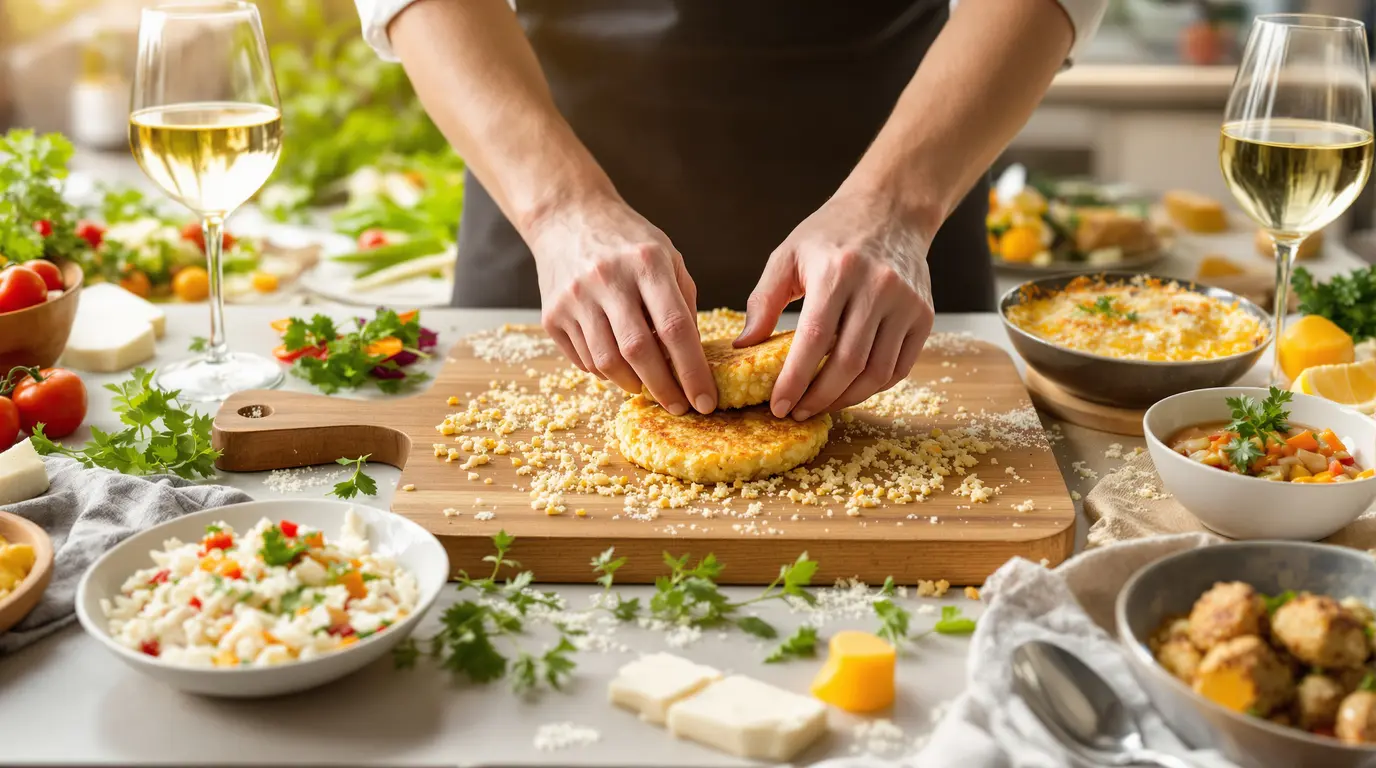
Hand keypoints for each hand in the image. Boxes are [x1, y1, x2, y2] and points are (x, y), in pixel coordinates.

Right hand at [528, 198, 716, 414]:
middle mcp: (607, 279)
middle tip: (679, 407)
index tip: (705, 401)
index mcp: (646, 262)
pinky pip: (584, 360)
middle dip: (664, 388)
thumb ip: (683, 303)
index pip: (674, 328)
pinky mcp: (551, 315)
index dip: (692, 370)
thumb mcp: (667, 256)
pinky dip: (606, 371)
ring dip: (632, 383)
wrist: (567, 217)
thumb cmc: (627, 241)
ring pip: (607, 363)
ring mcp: (574, 298)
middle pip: (638, 351)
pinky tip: (618, 363)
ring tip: (647, 384)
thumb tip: (691, 359)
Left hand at [736, 192, 934, 419]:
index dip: (795, 379)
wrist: (890, 210)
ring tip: (820, 405)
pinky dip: (873, 387)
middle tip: (796, 412)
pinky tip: (849, 389)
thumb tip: (744, 346)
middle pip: (848, 363)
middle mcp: (878, 287)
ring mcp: (906, 303)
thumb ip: (763, 301)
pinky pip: (899, 368)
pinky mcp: (925, 316)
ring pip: (877, 372)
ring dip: (846, 399)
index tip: (777, 406)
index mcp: (837, 271)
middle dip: (818, 397)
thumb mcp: (787, 256)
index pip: (814, 339)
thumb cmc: (831, 234)